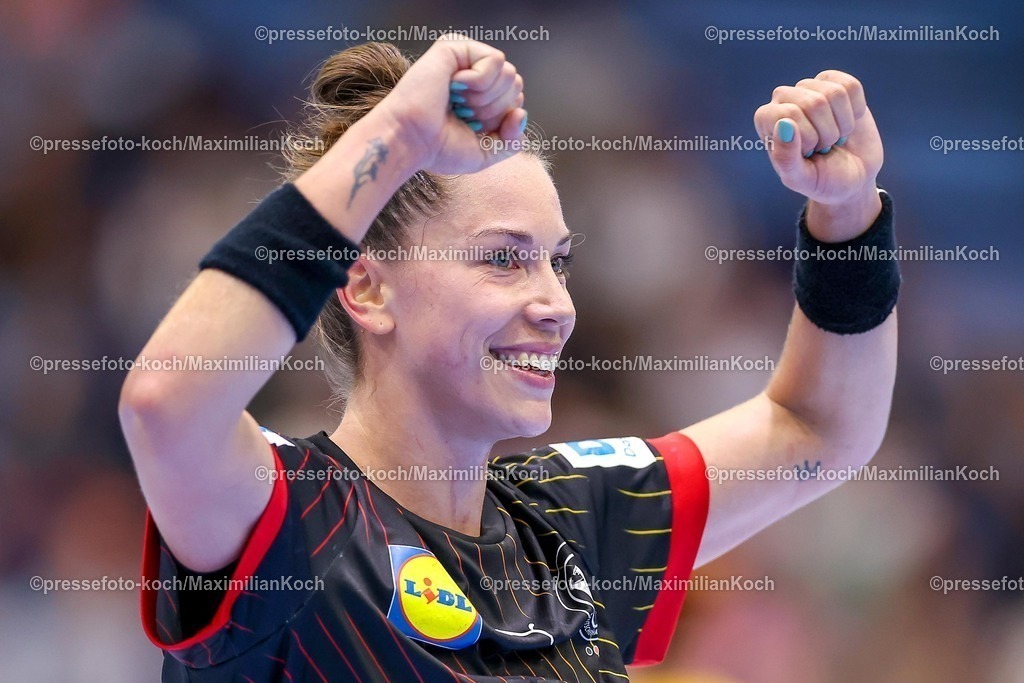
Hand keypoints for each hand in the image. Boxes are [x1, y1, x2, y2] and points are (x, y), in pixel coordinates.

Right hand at [375, 34, 526, 174]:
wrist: (411, 141)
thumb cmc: (439, 147)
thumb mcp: (486, 151)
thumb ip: (512, 139)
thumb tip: (520, 113)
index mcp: (480, 94)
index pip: (516, 99)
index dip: (500, 120)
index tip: (470, 127)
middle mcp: (473, 73)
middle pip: (516, 84)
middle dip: (494, 110)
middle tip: (462, 114)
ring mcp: (465, 59)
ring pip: (509, 74)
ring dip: (485, 99)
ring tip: (456, 102)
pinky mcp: (456, 46)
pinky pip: (496, 61)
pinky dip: (479, 83)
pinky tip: (454, 87)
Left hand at [754, 70, 882, 209]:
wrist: (852, 177)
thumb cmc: (821, 179)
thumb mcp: (800, 179)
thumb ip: (786, 158)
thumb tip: (784, 124)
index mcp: (767, 120)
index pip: (789, 113)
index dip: (807, 137)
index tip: (808, 153)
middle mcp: (784, 99)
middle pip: (813, 102)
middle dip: (826, 133)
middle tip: (823, 147)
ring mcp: (810, 89)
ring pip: (834, 93)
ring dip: (842, 124)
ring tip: (834, 137)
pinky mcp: (835, 83)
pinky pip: (851, 86)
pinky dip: (856, 110)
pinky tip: (847, 122)